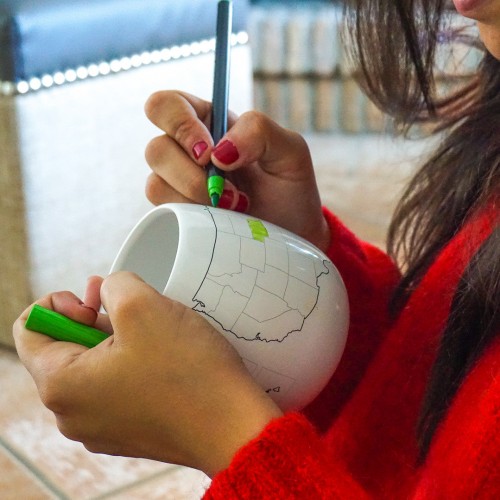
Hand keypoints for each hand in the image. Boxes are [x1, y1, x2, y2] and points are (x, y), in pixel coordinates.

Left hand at [13, 272, 282, 476]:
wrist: (233, 427)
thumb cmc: (188, 371)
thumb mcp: (143, 305)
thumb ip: (112, 284)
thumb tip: (108, 291)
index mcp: (61, 385)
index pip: (29, 328)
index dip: (58, 302)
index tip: (96, 302)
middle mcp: (72, 414)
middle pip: (63, 347)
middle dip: (92, 317)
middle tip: (126, 303)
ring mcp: (101, 427)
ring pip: (93, 366)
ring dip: (114, 338)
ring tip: (150, 326)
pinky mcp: (129, 430)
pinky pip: (115, 386)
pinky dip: (130, 363)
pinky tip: (161, 354)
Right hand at [144, 91, 329, 251]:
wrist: (291, 234)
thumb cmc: (290, 188)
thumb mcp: (290, 151)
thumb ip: (260, 132)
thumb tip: (219, 151)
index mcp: (208, 122)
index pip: (167, 106)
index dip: (178, 124)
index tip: (209, 153)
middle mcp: (186, 150)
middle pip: (156, 149)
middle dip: (191, 174)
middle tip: (228, 189)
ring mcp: (178, 184)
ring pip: (156, 182)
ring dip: (196, 197)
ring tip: (235, 205)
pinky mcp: (178, 213)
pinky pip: (164, 209)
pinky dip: (192, 216)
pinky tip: (220, 219)